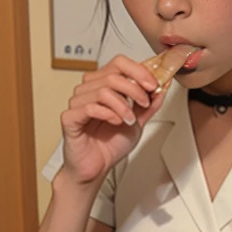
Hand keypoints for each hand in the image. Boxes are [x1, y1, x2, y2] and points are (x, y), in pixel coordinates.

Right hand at [59, 55, 161, 184]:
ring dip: (123, 106)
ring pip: (103, 91)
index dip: (138, 71)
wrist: (97, 167)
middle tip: (144, 104)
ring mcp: (77, 103)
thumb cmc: (109, 145)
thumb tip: (162, 87)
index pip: (119, 63)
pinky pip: (89, 107)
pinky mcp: (69, 118)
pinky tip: (115, 122)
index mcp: (103, 85)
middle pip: (113, 75)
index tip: (153, 85)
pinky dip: (108, 113)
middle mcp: (89, 90)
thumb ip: (148, 105)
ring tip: (129, 120)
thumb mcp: (137, 122)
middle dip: (135, 89)